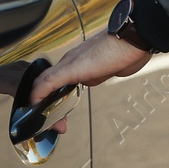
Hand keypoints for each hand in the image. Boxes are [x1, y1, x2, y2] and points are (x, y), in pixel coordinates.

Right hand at [28, 30, 152, 134]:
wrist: (134, 43)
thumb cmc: (108, 52)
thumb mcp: (76, 67)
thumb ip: (55, 78)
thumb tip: (36, 91)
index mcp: (65, 63)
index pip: (42, 82)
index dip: (36, 98)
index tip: (35, 114)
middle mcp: (72, 64)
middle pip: (52, 85)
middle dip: (48, 104)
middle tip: (55, 124)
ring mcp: (85, 67)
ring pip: (65, 85)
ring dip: (59, 101)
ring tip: (61, 117)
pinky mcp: (98, 71)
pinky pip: (80, 84)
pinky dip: (71, 96)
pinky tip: (74, 101)